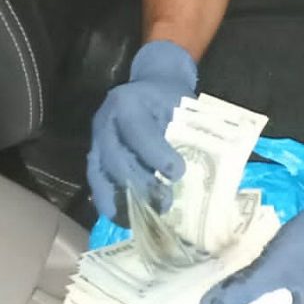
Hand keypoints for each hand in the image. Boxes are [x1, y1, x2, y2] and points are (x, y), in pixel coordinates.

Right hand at [87, 40, 196, 218]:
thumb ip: (188, 130)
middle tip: (166, 201)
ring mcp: (96, 139)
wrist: (152, 85)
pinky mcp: (94, 155)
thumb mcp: (181, 104)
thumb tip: (209, 163)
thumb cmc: (170, 98)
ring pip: (102, 173)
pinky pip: (96, 181)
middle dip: (141, 183)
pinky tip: (124, 217)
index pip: (139, 131)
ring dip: (125, 197)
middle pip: (117, 158)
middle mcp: (105, 121)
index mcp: (127, 102)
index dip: (156, 154)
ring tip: (148, 214)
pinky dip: (108, 201)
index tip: (177, 173)